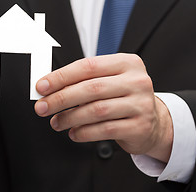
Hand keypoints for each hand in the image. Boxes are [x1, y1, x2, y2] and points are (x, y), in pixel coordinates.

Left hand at [34, 53, 172, 161]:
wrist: (153, 123)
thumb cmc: (122, 98)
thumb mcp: (108, 81)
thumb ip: (82, 81)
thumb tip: (48, 88)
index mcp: (126, 63)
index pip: (87, 66)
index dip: (61, 76)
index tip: (41, 86)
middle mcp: (137, 81)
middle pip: (90, 88)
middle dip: (60, 99)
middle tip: (42, 107)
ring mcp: (141, 104)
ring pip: (96, 110)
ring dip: (69, 118)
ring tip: (56, 122)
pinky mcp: (140, 126)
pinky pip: (105, 130)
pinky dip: (84, 132)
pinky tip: (74, 133)